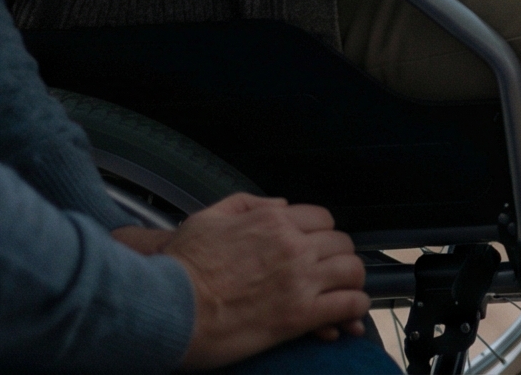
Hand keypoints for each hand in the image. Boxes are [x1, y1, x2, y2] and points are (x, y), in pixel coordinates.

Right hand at [150, 193, 366, 367]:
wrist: (166, 308)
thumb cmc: (179, 266)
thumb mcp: (208, 218)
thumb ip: (247, 205)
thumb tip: (280, 206)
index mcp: (273, 220)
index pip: (322, 219)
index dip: (322, 235)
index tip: (317, 249)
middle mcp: (293, 245)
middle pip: (341, 243)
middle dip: (338, 257)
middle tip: (330, 273)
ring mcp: (299, 280)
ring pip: (352, 270)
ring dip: (351, 281)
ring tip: (344, 292)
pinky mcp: (299, 315)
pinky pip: (347, 305)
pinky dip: (354, 308)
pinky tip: (349, 316)